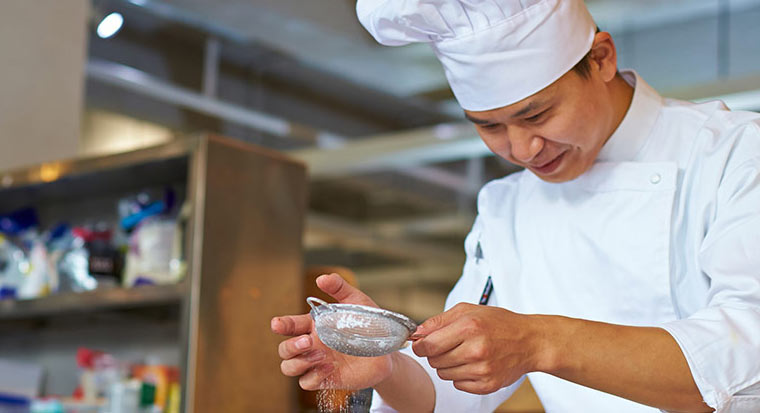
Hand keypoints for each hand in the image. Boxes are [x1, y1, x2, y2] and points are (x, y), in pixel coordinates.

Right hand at [271, 273, 392, 390]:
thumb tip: (322, 278)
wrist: (388, 351)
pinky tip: (328, 368)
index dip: (281, 324)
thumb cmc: (369, 324)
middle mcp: (311, 345)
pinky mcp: (326, 379)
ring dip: (298, 362)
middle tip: (308, 342)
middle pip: (284, 349)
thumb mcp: (356, 302)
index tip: (278, 324)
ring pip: (289, 367)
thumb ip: (339, 288)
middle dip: (290, 346)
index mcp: (314, 325)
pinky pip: (306, 382)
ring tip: (320, 355)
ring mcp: (316, 363)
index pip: (289, 325)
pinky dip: (312, 376)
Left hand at [411, 303, 541, 394]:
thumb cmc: (499, 323)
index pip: (428, 345)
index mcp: (469, 327)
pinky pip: (458, 385)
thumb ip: (439, 321)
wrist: (529, 341)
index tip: (421, 344)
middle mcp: (475, 349)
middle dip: (435, 354)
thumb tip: (417, 333)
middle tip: (449, 345)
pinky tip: (473, 364)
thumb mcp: (468, 310)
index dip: (420, 346)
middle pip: (434, 361)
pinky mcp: (487, 384)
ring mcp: (482, 369)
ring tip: (464, 353)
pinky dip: (461, 376)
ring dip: (448, 365)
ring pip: (444, 374)